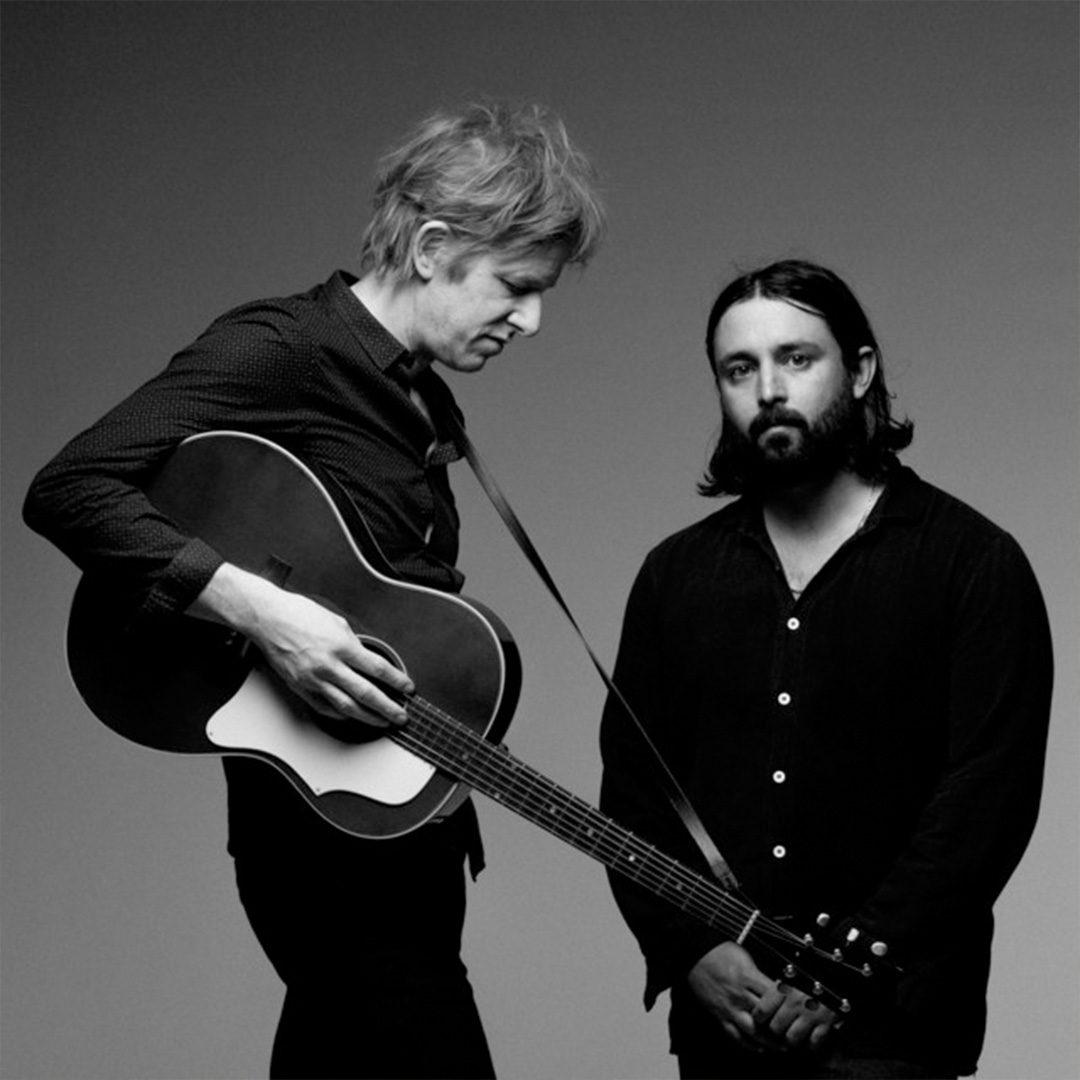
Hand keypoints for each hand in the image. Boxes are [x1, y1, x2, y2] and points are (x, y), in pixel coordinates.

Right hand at [189, 563, 412, 726]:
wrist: (268, 619)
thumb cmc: (299, 614)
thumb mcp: (336, 622)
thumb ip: (353, 642)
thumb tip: (365, 657)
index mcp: (342, 647)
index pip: (378, 669)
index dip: (397, 681)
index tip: (407, 688)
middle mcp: (329, 666)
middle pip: (366, 693)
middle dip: (388, 708)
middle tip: (401, 716)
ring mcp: (314, 680)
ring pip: (346, 706)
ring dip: (367, 717)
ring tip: (381, 722)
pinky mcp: (300, 687)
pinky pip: (324, 707)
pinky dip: (340, 714)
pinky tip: (351, 716)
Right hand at [687, 942, 836, 1052]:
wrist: (693, 954)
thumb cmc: (718, 950)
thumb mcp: (744, 955)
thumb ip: (759, 972)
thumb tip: (777, 981)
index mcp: (747, 976)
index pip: (773, 995)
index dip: (787, 1003)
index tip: (799, 1009)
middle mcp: (739, 994)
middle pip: (766, 1016)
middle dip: (782, 1026)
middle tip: (796, 1033)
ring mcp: (729, 1006)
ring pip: (752, 1030)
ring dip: (769, 1041)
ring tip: (782, 1046)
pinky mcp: (719, 1014)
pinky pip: (734, 1034)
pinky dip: (747, 1044)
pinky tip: (758, 1047)